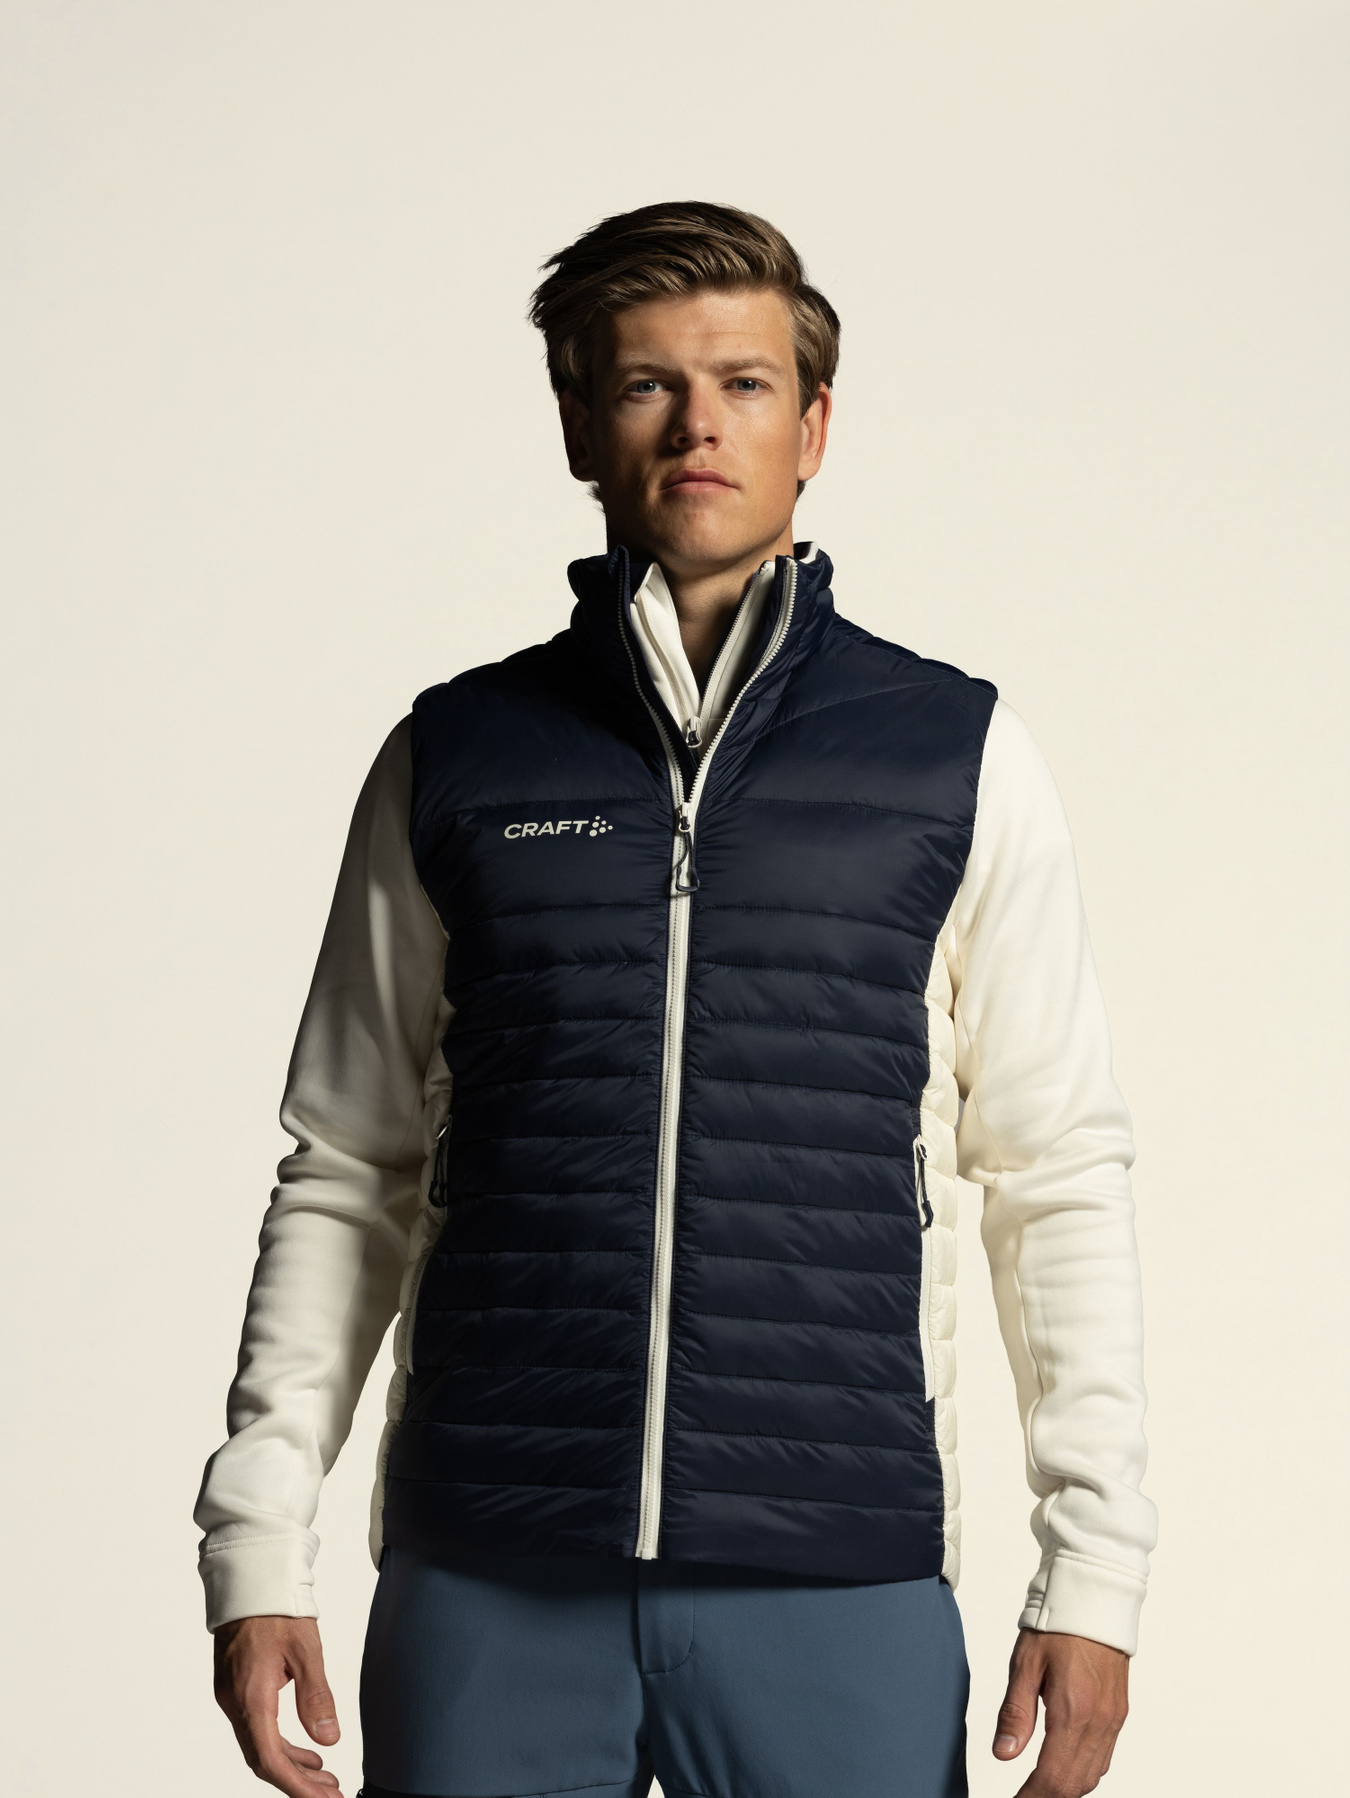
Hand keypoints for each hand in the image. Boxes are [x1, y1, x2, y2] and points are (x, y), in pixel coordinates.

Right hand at [213, 1615, 344, 1796]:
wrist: (248, 1579)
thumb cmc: (276, 1608)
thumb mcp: (305, 1649)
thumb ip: (316, 1696)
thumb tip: (328, 1739)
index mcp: (251, 1697)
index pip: (270, 1759)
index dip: (296, 1786)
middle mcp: (235, 1703)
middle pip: (263, 1759)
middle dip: (296, 1783)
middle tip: (330, 1795)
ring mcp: (232, 1697)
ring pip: (259, 1746)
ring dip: (291, 1766)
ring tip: (325, 1777)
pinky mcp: (236, 1689)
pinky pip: (256, 1729)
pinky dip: (281, 1745)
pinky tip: (307, 1750)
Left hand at [993, 1628, 1128, 1796]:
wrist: (1095, 1598)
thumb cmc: (1057, 1625)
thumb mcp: (1025, 1664)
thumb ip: (1015, 1713)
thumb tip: (1004, 1754)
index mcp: (1074, 1711)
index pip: (1053, 1777)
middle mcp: (1099, 1721)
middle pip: (1075, 1784)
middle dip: (1047, 1797)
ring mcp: (1113, 1719)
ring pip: (1093, 1775)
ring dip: (1067, 1788)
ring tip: (1038, 1789)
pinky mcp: (1119, 1713)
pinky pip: (1104, 1758)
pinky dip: (1084, 1772)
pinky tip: (1064, 1768)